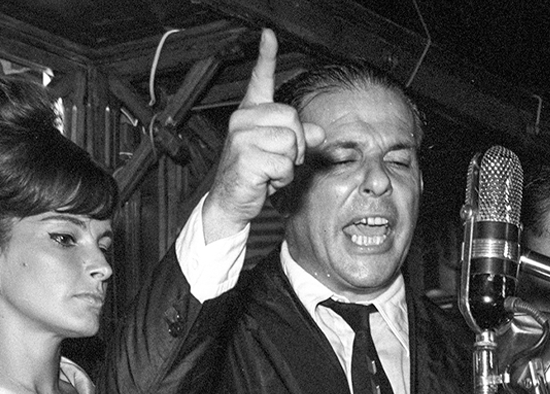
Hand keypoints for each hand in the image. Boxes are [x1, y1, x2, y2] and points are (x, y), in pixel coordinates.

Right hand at [202, 29, 324, 241]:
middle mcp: (243, 120)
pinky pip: (284, 163)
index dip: (266, 56)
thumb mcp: (280, 153)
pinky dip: (282, 177)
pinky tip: (266, 180)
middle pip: (292, 118)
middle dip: (297, 143)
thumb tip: (319, 132)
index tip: (268, 35)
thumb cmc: (254, 175)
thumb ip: (299, 138)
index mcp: (250, 113)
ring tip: (271, 170)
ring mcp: (242, 137)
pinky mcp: (246, 158)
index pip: (259, 80)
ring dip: (289, 163)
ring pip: (291, 141)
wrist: (230, 201)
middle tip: (281, 160)